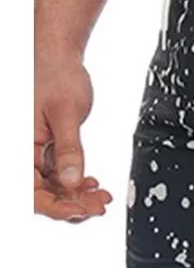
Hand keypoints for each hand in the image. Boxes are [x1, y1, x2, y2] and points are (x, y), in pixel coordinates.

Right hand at [34, 57, 111, 220]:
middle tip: (101, 205)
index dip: (55, 207)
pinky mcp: (47, 148)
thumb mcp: (65, 113)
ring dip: (76, 196)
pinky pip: (58, 174)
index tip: (82, 210)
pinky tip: (93, 184)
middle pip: (42, 194)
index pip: (30, 192)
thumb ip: (69, 149)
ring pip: (52, 187)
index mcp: (18, 147)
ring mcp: (34, 152)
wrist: (58, 56)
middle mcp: (22, 153)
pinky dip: (76, 182)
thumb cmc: (56, 76)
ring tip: (102, 197)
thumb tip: (71, 182)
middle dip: (71, 205)